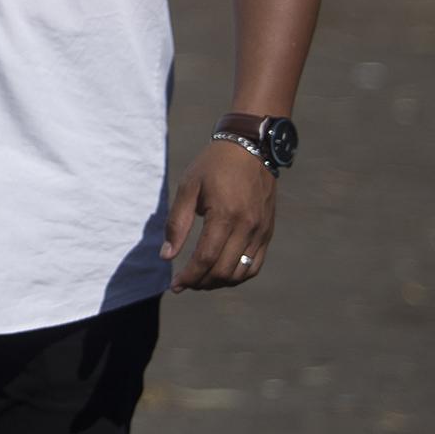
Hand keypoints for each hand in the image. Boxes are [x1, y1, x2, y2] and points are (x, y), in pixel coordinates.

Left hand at [162, 139, 277, 291]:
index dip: (189, 276)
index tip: (175, 286)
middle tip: (184, 283)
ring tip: (200, 280)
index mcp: (225, 214)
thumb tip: (166, 257)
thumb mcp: (188, 187)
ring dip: (219, 282)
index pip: (206, 258)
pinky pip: (255, 265)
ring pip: (241, 273)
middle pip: (223, 271)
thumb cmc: (213, 165)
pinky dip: (238, 275)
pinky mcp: (267, 231)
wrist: (250, 147)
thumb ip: (176, 224)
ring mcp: (261, 231)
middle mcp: (247, 226)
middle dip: (201, 283)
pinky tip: (221, 273)